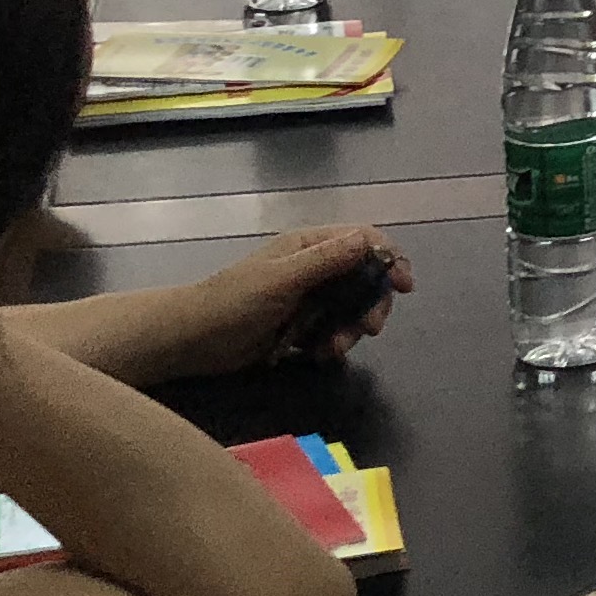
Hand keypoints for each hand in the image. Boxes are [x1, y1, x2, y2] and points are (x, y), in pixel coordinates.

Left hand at [159, 226, 415, 375]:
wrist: (191, 340)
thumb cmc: (232, 301)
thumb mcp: (283, 279)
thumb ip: (327, 260)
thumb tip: (370, 239)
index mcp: (310, 247)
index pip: (364, 241)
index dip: (390, 259)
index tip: (404, 286)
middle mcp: (313, 268)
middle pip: (364, 279)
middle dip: (371, 304)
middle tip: (368, 329)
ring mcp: (307, 298)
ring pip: (350, 309)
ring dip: (350, 330)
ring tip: (332, 350)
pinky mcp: (299, 326)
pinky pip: (331, 331)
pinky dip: (331, 343)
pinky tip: (317, 356)